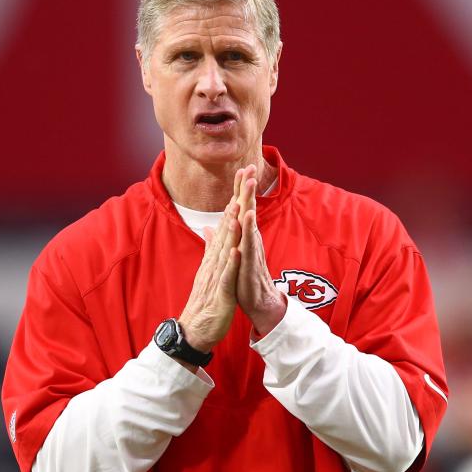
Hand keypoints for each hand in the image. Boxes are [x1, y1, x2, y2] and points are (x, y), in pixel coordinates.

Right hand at [178, 199, 241, 351]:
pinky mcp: (221, 293)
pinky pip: (226, 276)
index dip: (232, 206)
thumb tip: (211, 228)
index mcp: (214, 258)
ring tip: (237, 210)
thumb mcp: (210, 270)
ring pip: (225, 249)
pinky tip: (236, 250)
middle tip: (240, 186)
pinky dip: (231, 263)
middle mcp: (214, 263)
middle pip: (225, 231)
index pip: (224, 228)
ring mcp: (216, 277)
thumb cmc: (206, 301)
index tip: (239, 185)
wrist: (196, 329)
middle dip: (233, 208)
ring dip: (231, 230)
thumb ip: (211, 248)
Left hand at [235, 165, 286, 335]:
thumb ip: (222, 238)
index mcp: (244, 237)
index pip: (242, 208)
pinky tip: (245, 226)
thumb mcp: (230, 255)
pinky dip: (246, 237)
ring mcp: (250, 254)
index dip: (241, 189)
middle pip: (249, 211)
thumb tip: (212, 226)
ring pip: (250, 228)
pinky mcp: (249, 267)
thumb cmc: (244, 279)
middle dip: (249, 191)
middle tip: (250, 169)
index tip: (242, 168)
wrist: (259, 304)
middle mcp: (250, 241)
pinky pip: (248, 250)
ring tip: (248, 194)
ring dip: (249, 211)